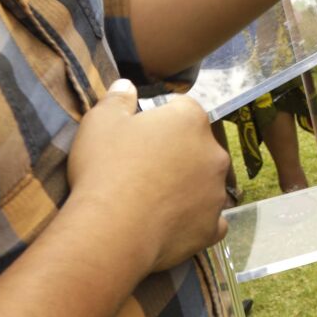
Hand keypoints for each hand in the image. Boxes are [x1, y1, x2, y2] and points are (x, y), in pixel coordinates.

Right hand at [67, 80, 229, 275]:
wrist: (113, 231)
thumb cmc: (106, 169)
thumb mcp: (100, 122)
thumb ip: (117, 99)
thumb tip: (127, 85)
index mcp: (190, 120)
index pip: (183, 108)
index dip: (161, 119)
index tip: (141, 134)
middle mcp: (214, 153)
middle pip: (197, 146)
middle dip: (178, 153)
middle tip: (144, 169)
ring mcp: (217, 193)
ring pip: (205, 183)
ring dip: (187, 187)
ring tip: (153, 201)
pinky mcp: (212, 229)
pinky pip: (210, 221)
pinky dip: (195, 221)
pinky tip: (173, 225)